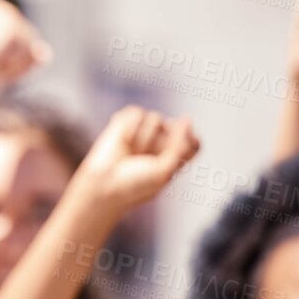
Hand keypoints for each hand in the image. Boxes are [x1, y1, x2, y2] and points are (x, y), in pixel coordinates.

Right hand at [0, 0, 50, 105]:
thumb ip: (30, 59)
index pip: (21, 39)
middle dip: (15, 61)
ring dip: (16, 63)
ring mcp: (5, 13)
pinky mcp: (10, 24)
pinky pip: (30, 52)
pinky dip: (16, 63)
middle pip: (30, 40)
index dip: (9, 59)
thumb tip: (45, 52)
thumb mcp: (6, 68)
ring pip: (32, 46)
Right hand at [75, 106, 198, 211]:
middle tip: (146, 160)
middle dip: (160, 143)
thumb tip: (185, 118)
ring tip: (131, 152)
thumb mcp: (164, 171)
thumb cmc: (135, 184)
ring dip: (142, 138)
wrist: (103, 185)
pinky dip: (129, 128)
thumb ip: (179, 146)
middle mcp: (162, 142)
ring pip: (155, 118)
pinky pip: (136, 113)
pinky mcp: (125, 123)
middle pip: (175, 127)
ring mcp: (144, 131)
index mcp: (176, 157)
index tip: (174, 154)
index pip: (194, 141)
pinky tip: (123, 141)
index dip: (186, 142)